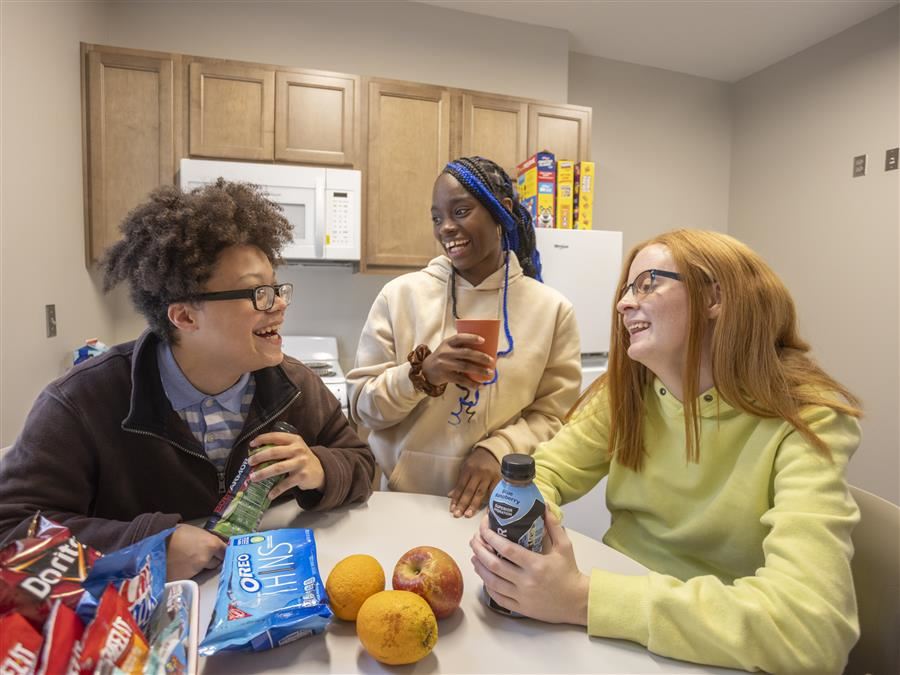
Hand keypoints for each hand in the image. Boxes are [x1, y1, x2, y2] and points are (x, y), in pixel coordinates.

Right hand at [166, 524, 226, 580]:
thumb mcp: (194, 531)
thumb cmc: (173, 533)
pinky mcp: (186, 580)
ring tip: (188, 560)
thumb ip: (206, 539)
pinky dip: (189, 573)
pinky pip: (192, 577)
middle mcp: (206, 559)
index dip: (221, 551)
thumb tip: (211, 544)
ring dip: (200, 567)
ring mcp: (196, 571)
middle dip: (212, 559)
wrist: (153, 545)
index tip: (220, 551)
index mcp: (211, 544)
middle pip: (216, 562)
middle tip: (202, 554)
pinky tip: (181, 566)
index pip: (225, 551)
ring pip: (204, 570)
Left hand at [248, 431, 324, 497]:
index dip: (262, 439)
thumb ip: (281, 448)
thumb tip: (257, 454)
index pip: (276, 436)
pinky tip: (269, 494)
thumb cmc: (301, 458)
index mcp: (294, 440)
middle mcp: (298, 450)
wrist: (320, 471)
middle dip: (259, 457)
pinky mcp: (302, 476)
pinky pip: (285, 484)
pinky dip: (276, 490)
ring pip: (277, 468)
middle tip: (250, 462)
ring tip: (253, 477)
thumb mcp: (295, 448)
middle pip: (274, 452)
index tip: (251, 444)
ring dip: (263, 473)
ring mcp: (300, 463)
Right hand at [422, 334, 495, 387]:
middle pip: (466, 353)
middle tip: (492, 360)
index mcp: (448, 343)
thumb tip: (484, 349)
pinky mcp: (446, 376)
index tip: (483, 340)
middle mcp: (446, 352)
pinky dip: (472, 383)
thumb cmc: (442, 357)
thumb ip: (460, 347)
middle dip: (481, 357)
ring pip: (466, 367)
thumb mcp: (447, 348)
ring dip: (480, 371)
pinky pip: (461, 380)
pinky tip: (480, 385)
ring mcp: (445, 364)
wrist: (425, 370)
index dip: (472, 338)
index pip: (460, 338)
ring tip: (490, 373)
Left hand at [448, 447, 499, 517]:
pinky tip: (487, 512)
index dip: (456, 498)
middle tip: (458, 514)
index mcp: (468, 469)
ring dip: (473, 505)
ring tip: (468, 514)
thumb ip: (459, 482)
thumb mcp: (465, 468)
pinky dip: (490, 503)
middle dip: (463, 503)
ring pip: (480, 493)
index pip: (460, 486)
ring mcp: (489, 476)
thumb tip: (450, 495)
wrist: (491, 452)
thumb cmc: (476, 461)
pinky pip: (493, 493)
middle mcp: (478, 473)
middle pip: (469, 491)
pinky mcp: (499, 479)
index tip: (452, 509)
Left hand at [469, 509, 589, 624]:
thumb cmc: (570, 572)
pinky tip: (484, 576)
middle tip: (474, 540)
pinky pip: (498, 597)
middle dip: (480, 550)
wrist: (577, 601)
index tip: (484, 528)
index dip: (491, 537)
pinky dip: (487, 586)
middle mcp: (526, 581)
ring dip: (480, 567)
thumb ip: (553, 525)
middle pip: (494, 565)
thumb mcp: (564, 546)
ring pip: (492, 581)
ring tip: (474, 556)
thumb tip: (544, 505)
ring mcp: (522, 596)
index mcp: (536, 564)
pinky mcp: (521, 608)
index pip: (507, 549)